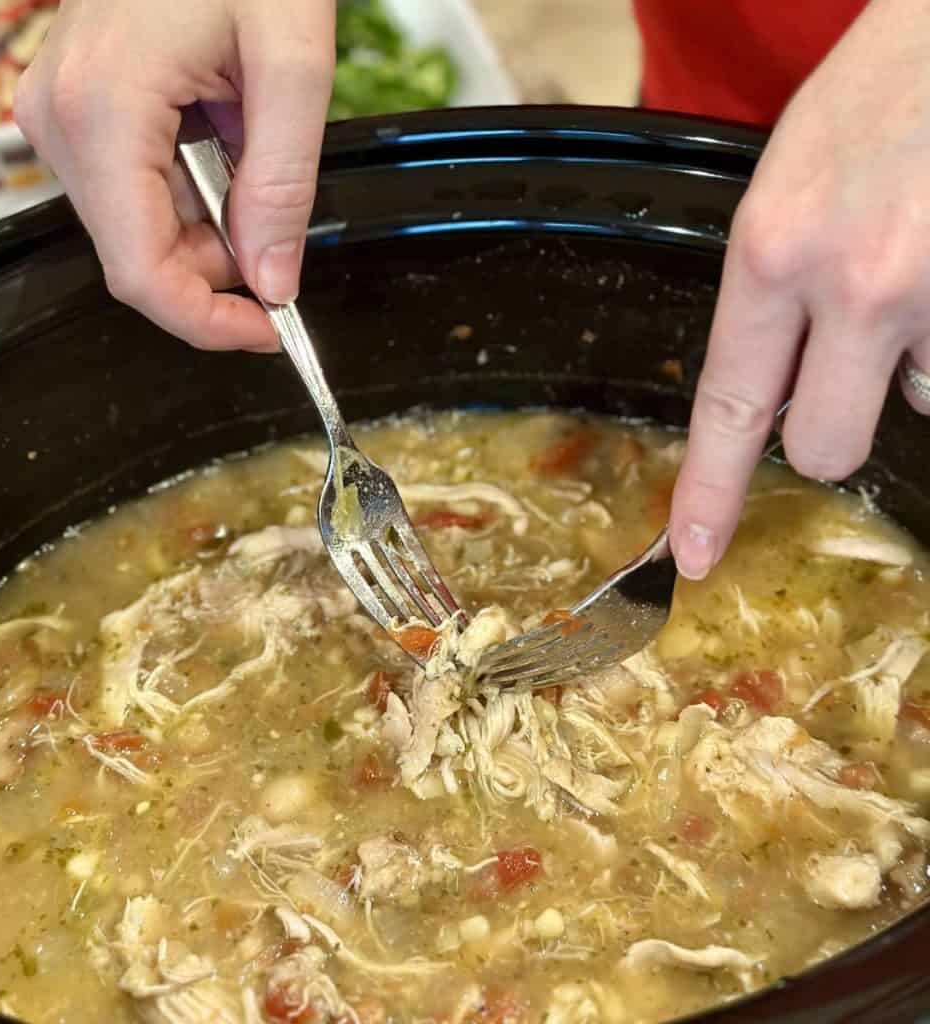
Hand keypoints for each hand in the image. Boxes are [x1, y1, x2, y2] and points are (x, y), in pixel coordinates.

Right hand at [15, 0, 334, 350]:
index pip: (140, 273)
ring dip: (211, 226)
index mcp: (103, 113)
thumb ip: (283, 186)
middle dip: (218, 270)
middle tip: (281, 229)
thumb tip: (275, 279)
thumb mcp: (292, 64)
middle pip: (140, 258)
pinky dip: (194, 196)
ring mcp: (63, 115)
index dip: (206, 323)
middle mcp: (63, 121)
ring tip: (254, 152)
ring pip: (140, 230)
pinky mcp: (80, 112)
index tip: (266, 332)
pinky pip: (137, 191)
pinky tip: (225, 142)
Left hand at [669, 0, 929, 578]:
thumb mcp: (785, 187)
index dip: (709, 494)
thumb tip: (790, 393)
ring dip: (908, 365)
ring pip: (917, 401)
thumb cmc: (880, 89)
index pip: (729, 409)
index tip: (697, 554)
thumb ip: (776, 297)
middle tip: (843, 365)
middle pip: (825, 447)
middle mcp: (858, 284)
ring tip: (914, 272)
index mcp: (774, 251)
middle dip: (831, 427)